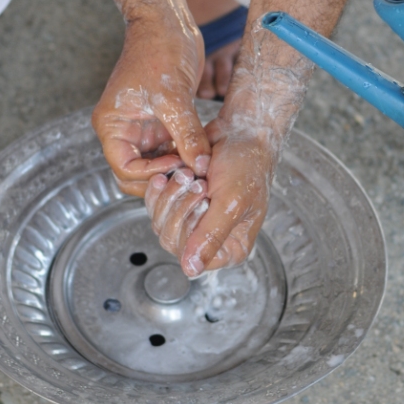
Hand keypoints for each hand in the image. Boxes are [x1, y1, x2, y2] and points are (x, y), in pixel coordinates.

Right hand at [92, 12, 210, 197]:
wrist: (168, 23)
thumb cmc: (159, 50)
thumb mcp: (174, 96)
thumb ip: (186, 135)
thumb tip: (199, 167)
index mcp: (112, 126)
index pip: (124, 170)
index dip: (150, 175)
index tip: (178, 166)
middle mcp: (124, 131)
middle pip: (136, 175)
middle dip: (162, 178)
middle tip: (190, 173)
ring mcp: (143, 129)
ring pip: (155, 166)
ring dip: (175, 169)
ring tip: (199, 166)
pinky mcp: (162, 123)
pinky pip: (170, 151)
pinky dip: (184, 156)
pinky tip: (203, 154)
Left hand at [145, 110, 275, 276]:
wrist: (240, 133)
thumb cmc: (247, 164)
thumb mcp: (231, 203)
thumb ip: (211, 236)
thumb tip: (191, 269)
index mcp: (232, 247)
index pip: (194, 257)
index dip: (190, 229)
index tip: (203, 201)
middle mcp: (211, 239)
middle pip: (173, 241)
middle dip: (179, 207)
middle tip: (198, 183)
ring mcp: (194, 222)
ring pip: (161, 224)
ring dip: (171, 195)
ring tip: (189, 175)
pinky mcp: (179, 205)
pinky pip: (156, 208)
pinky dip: (160, 189)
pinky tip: (172, 174)